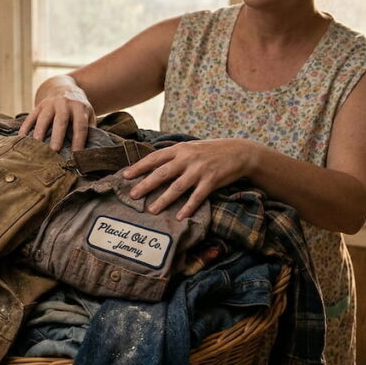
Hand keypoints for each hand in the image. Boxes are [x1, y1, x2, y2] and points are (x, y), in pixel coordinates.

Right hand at [18, 85, 95, 151]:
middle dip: (57, 136)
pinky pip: (31, 117)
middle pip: (60, 121)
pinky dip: (26, 128)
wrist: (64, 88)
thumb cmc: (78, 108)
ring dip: (40, 132)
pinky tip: (22, 138)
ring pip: (43, 118)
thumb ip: (89, 129)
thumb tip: (89, 150)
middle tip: (54, 151)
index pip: (80, 124)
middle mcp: (64, 104)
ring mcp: (50, 104)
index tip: (76, 153)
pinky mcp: (38, 106)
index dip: (79, 139)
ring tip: (37, 147)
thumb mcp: (88, 114)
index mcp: (79, 107)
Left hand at [122, 139, 262, 219]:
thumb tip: (153, 164)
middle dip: (145, 184)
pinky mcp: (211, 181)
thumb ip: (174, 155)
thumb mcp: (191, 147)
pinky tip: (179, 217)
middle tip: (132, 196)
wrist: (239, 152)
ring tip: (152, 210)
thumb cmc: (211, 151)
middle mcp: (188, 158)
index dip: (139, 167)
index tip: (125, 175)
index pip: (155, 158)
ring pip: (177, 187)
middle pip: (162, 173)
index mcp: (180, 149)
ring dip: (163, 199)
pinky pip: (197, 197)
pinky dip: (187, 207)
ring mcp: (199, 170)